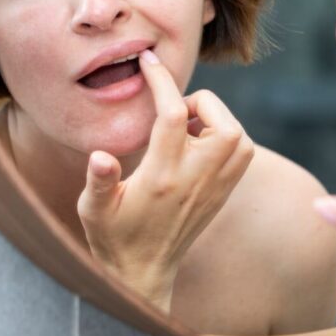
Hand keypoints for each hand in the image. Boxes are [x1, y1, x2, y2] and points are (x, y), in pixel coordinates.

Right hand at [77, 49, 254, 310]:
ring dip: (217, 119)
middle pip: (223, 123)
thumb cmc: (113, 237)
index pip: (173, 115)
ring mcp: (214, 188)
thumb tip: (100, 155)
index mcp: (161, 177)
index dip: (161, 81)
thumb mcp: (93, 211)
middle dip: (201, 102)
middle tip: (172, 110)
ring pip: (239, 137)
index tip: (148, 61)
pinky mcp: (223, 193)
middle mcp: (195, 180)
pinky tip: (197, 143)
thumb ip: (98, 181)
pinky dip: (227, 136)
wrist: (143, 274)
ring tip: (185, 127)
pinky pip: (242, 152)